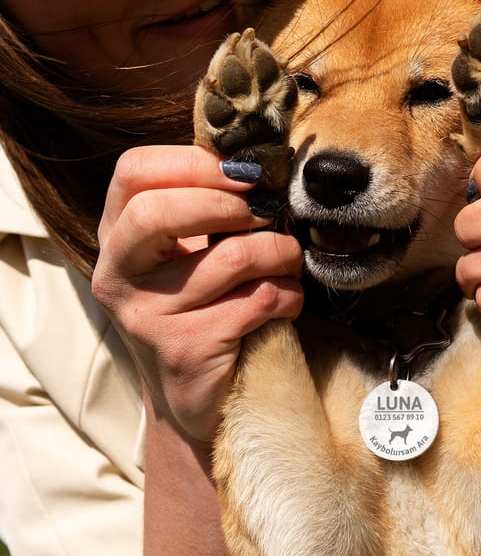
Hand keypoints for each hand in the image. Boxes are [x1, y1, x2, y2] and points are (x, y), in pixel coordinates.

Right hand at [92, 145, 303, 442]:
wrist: (192, 395)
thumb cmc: (201, 305)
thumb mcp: (188, 249)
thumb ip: (205, 203)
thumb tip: (257, 161)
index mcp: (116, 235)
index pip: (134, 172)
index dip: (196, 163)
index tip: (247, 174)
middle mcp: (117, 274)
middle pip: (159, 211)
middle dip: (232, 205)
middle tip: (268, 212)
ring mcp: (145, 316)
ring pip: (232, 257)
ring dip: (281, 253)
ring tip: (288, 262)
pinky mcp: (185, 350)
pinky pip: (258, 301)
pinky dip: (289, 295)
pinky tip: (287, 302)